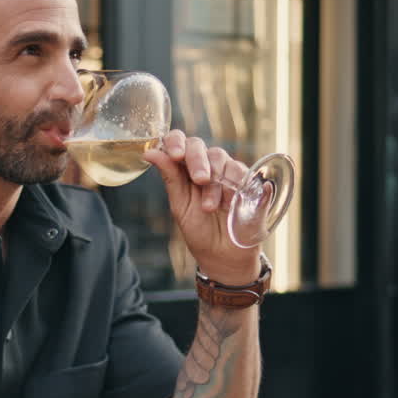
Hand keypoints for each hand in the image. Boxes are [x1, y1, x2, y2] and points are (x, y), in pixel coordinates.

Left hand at [144, 130, 261, 284]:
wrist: (224, 257)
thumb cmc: (200, 231)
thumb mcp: (180, 206)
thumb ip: (170, 177)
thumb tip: (149, 152)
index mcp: (185, 169)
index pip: (179, 142)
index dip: (175, 141)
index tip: (175, 154)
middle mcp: (206, 166)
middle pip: (200, 146)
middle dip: (198, 160)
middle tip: (200, 180)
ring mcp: (227, 173)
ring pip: (220, 158)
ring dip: (215, 181)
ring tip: (211, 207)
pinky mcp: (247, 182)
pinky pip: (243, 172)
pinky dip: (236, 182)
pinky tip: (232, 199)